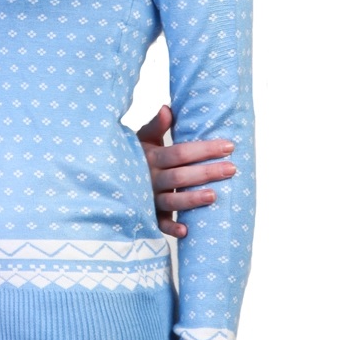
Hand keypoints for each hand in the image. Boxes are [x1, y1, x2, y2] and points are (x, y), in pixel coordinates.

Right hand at [136, 105, 236, 237]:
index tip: (228, 146)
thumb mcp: (142, 139)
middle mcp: (150, 179)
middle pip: (181, 176)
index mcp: (151, 157)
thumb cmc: (134, 156)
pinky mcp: (148, 215)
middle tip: (232, 169)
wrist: (107, 177)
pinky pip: (158, 224)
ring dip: (192, 199)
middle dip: (206, 172)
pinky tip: (186, 230)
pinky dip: (170, 228)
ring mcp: (148, 199)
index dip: (204, 149)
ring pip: (172, 201)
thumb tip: (167, 108)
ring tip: (213, 196)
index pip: (181, 152)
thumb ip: (156, 126)